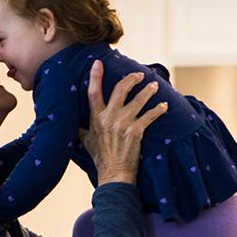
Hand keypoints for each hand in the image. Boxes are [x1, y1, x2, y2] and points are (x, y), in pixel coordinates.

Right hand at [81, 60, 166, 185]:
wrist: (113, 173)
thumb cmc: (100, 157)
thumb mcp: (85, 140)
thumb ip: (81, 128)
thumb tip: (72, 122)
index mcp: (95, 118)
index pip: (93, 92)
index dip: (95, 76)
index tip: (98, 63)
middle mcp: (109, 118)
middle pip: (120, 89)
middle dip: (131, 79)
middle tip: (139, 74)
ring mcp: (123, 124)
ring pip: (139, 100)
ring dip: (148, 91)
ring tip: (154, 86)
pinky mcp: (136, 131)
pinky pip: (150, 116)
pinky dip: (158, 110)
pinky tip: (164, 106)